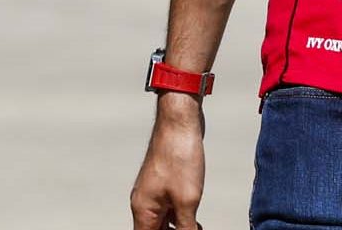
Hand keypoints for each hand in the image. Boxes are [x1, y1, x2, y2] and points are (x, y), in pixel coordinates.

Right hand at [130, 96, 205, 229]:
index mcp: (144, 211)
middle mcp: (144, 203)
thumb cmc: (180, 158)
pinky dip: (180, 218)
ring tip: (197, 228)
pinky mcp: (164, 184)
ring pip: (163, 223)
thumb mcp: (188, 200)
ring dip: (179, 229)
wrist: (179, 123)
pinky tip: (196, 220)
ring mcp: (153, 193)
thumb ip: (187, 228)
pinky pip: (168, 209)